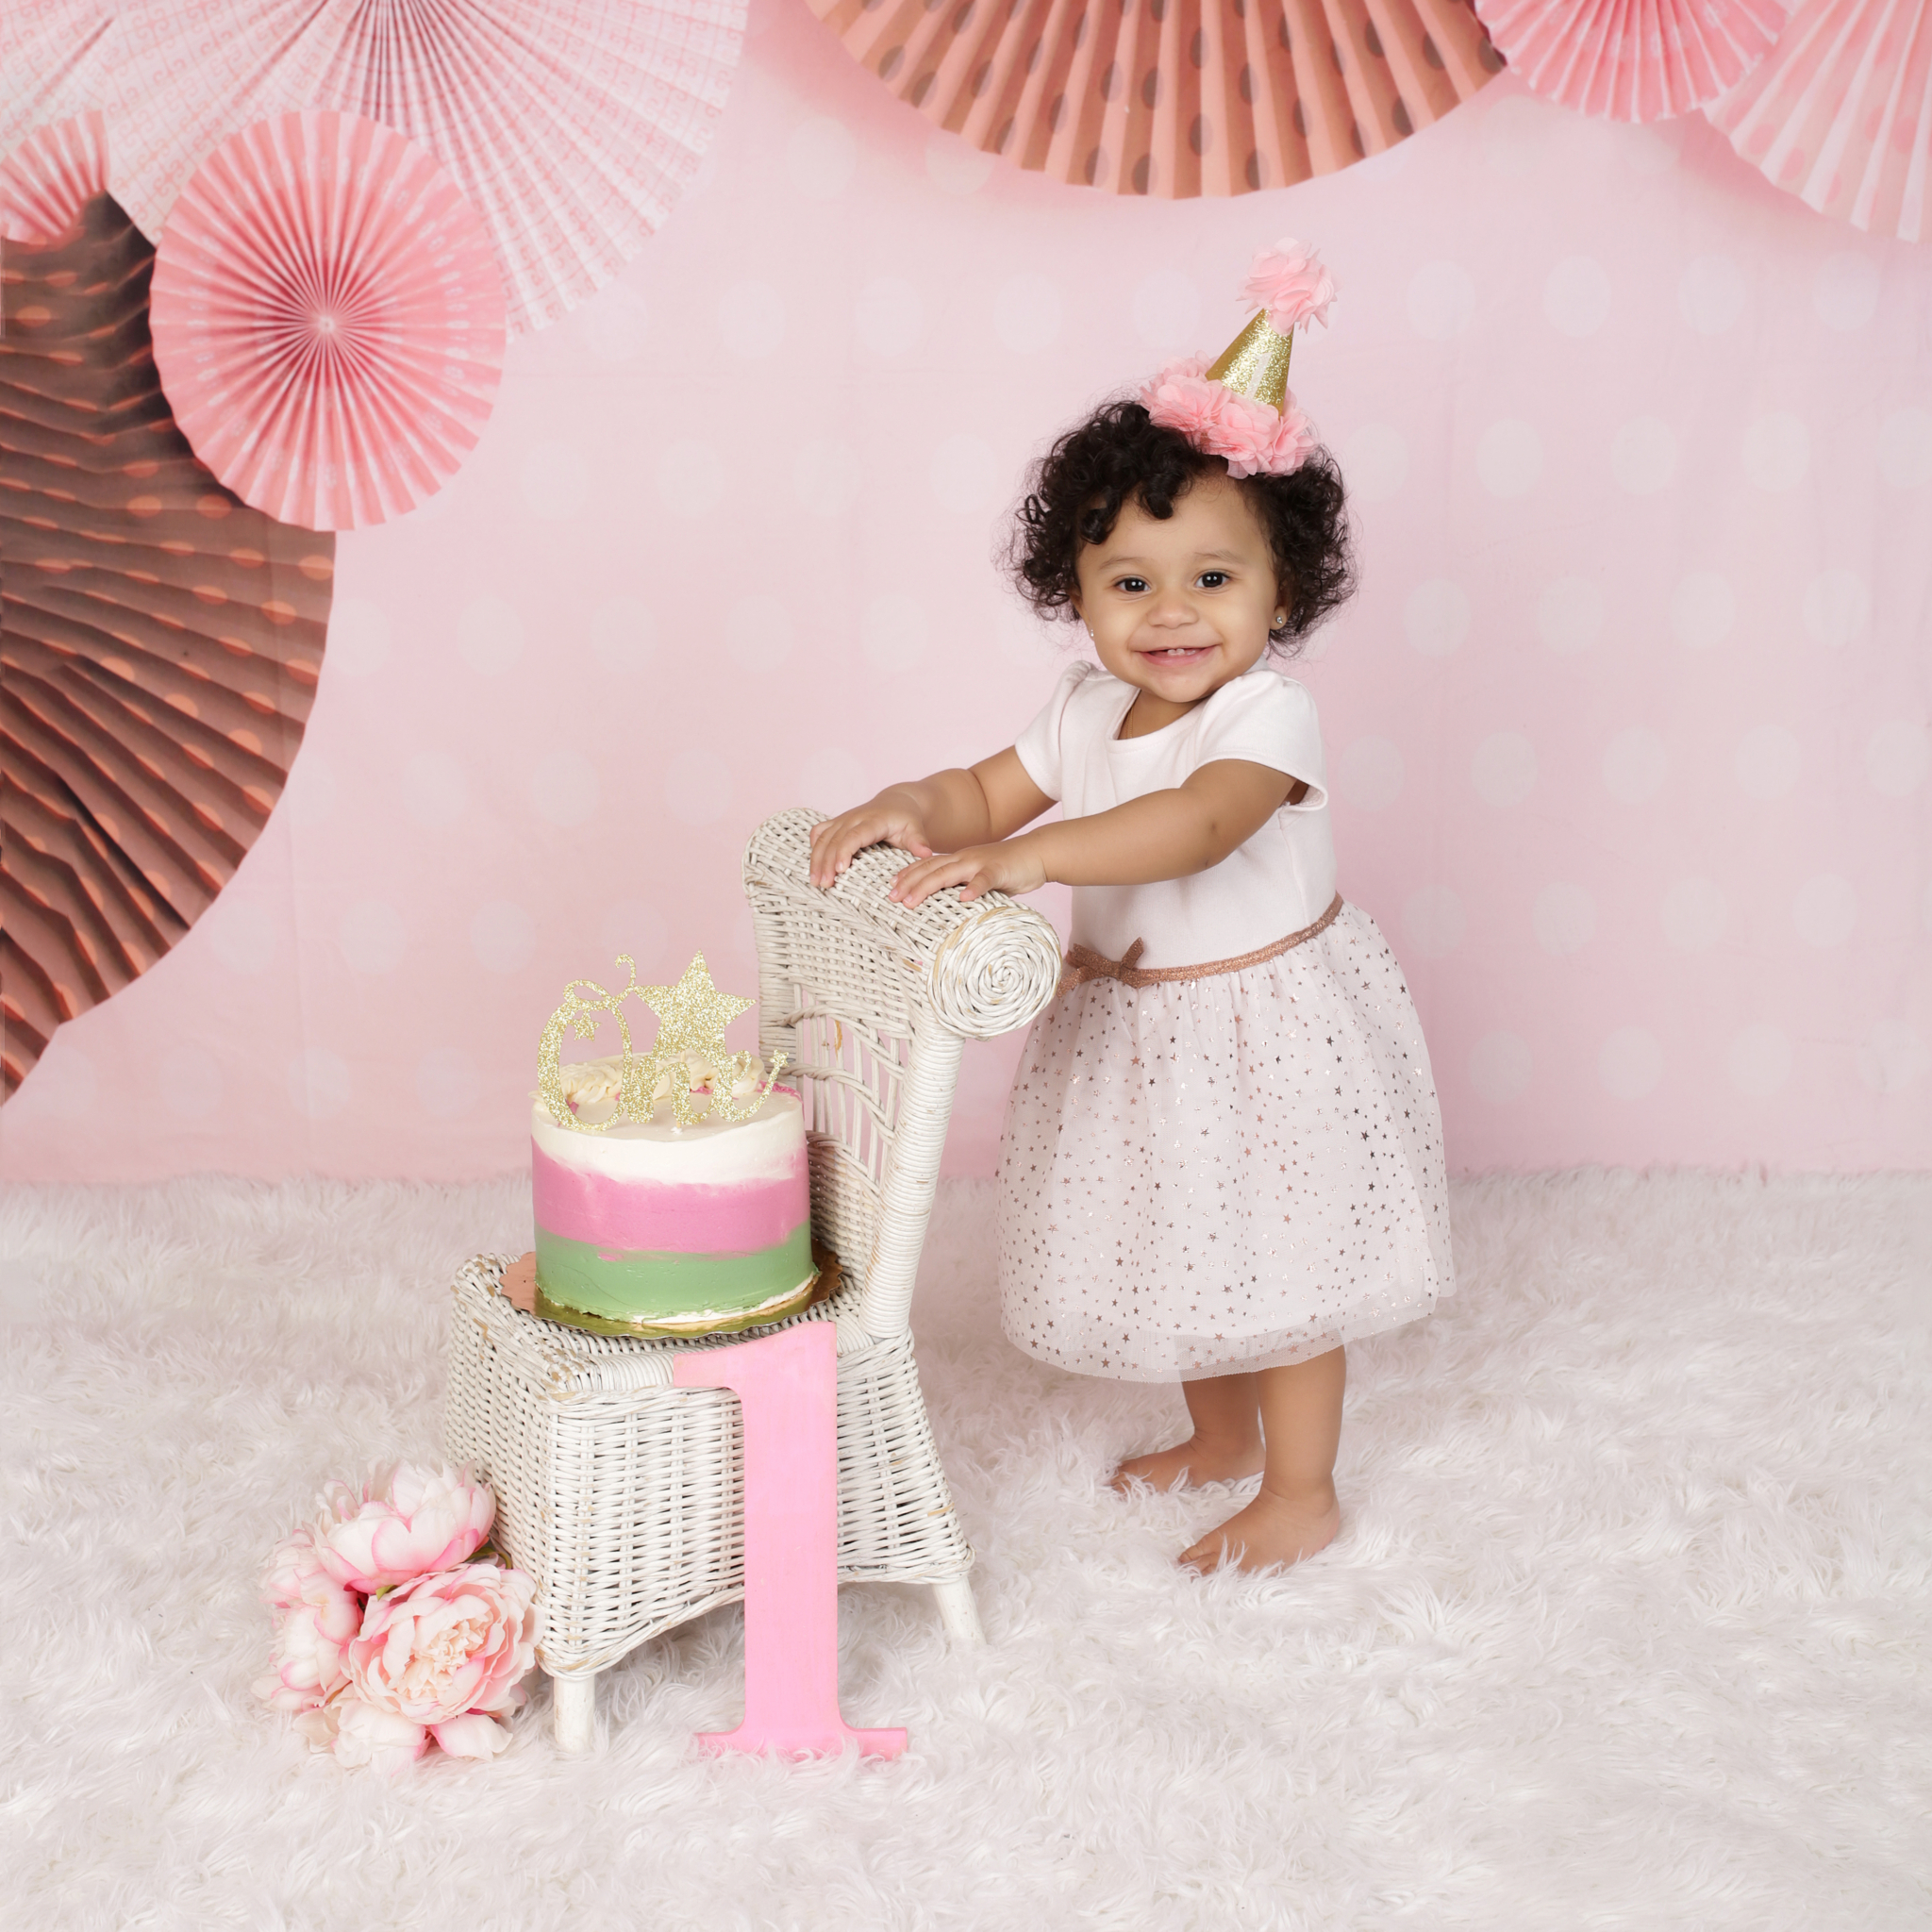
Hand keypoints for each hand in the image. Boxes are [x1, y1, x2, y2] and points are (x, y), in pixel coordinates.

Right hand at [808, 798, 933, 887]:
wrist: (897, 802)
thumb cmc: (906, 820)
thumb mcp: (915, 829)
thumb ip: (919, 842)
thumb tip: (926, 854)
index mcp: (872, 820)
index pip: (854, 835)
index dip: (845, 851)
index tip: (840, 870)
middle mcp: (853, 818)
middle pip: (834, 839)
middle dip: (826, 862)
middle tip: (824, 885)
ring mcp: (842, 819)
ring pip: (823, 837)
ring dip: (817, 859)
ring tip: (815, 881)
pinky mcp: (836, 822)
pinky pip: (819, 832)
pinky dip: (814, 848)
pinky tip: (814, 865)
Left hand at [888, 838, 1045, 908]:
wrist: (1038, 852)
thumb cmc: (1011, 869)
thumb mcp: (983, 879)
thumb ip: (967, 889)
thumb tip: (955, 908)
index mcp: (959, 860)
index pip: (928, 866)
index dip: (908, 875)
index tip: (891, 888)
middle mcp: (965, 858)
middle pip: (931, 870)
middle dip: (909, 883)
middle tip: (892, 899)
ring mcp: (980, 863)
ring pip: (948, 873)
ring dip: (928, 887)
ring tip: (912, 902)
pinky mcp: (998, 870)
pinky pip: (984, 879)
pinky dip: (973, 888)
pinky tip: (963, 898)